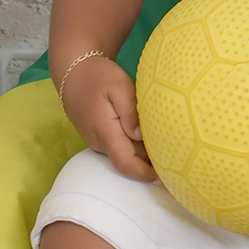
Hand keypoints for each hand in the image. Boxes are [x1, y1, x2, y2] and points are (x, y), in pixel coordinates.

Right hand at [59, 56, 157, 181]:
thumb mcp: (118, 85)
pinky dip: (134, 146)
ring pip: (124, 153)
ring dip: (142, 155)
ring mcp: (97, 140)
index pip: (125, 163)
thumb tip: (140, 136)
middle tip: (175, 161)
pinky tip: (149, 137)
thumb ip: (130, 111)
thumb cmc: (97, 75)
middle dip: (149, 165)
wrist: (73, 71)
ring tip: (167, 149)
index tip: (164, 177)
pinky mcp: (98, 135)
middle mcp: (99, 141)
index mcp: (105, 131)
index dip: (144, 174)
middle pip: (128, 161)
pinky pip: (118, 145)